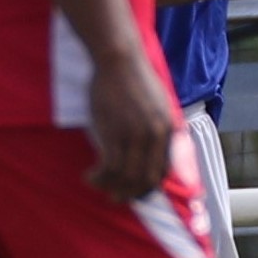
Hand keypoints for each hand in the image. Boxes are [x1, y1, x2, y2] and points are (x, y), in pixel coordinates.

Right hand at [85, 45, 175, 200]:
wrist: (119, 60)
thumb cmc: (134, 79)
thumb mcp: (159, 104)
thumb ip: (160, 127)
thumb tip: (157, 148)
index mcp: (168, 130)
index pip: (164, 171)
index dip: (149, 186)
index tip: (135, 190)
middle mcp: (155, 136)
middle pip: (146, 179)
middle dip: (131, 194)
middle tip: (116, 197)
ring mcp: (135, 135)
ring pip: (125, 177)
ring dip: (110, 187)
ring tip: (97, 184)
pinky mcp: (114, 132)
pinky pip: (108, 167)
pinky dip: (99, 177)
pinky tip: (89, 176)